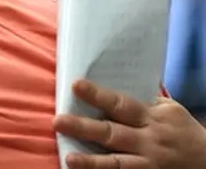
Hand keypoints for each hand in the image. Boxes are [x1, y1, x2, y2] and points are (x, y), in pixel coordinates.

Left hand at [54, 79, 205, 168]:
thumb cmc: (183, 131)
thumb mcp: (169, 111)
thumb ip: (143, 101)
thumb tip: (112, 79)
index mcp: (152, 118)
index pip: (121, 104)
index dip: (98, 95)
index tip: (76, 85)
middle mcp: (149, 141)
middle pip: (112, 133)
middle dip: (84, 128)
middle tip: (57, 121)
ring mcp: (148, 164)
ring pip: (117, 163)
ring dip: (92, 162)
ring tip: (69, 159)